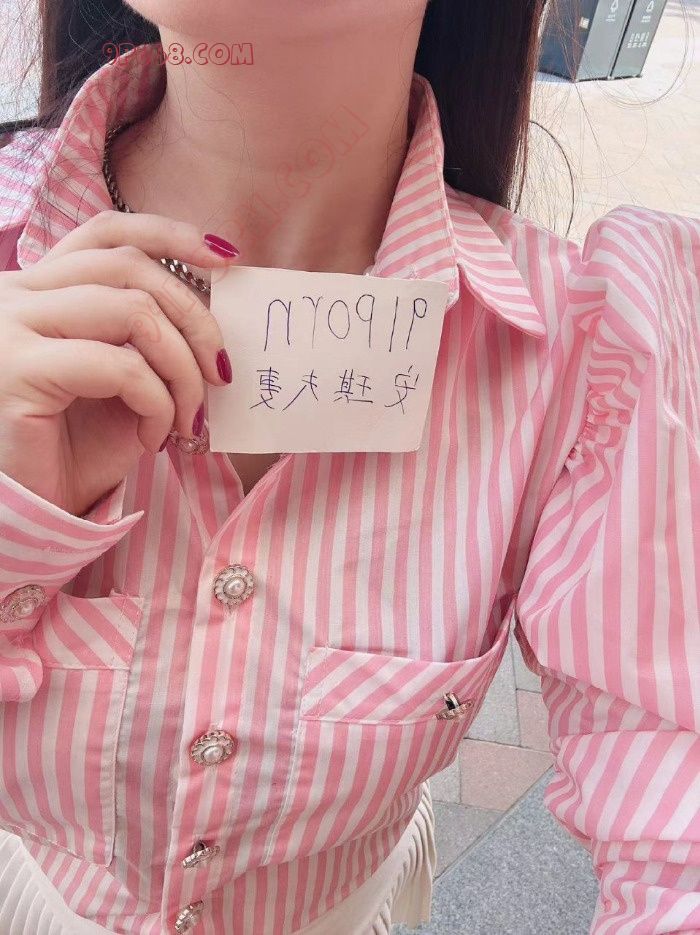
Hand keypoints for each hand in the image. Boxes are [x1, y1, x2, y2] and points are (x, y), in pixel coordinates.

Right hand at [0, 211, 238, 515]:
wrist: (32, 506)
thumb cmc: (78, 447)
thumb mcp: (124, 381)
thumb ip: (150, 337)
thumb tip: (215, 317)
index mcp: (41, 288)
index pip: (106, 232)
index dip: (170, 234)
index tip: (226, 258)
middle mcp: (18, 294)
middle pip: (131, 270)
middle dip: (196, 319)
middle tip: (223, 371)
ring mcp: (13, 328)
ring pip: (133, 312)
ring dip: (183, 368)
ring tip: (191, 415)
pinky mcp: (19, 371)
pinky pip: (121, 367)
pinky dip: (158, 402)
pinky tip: (157, 437)